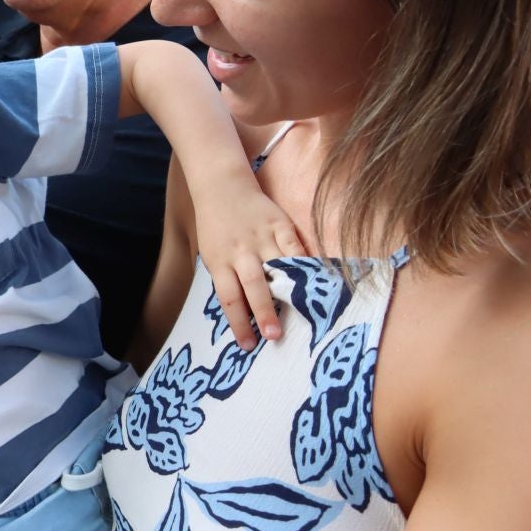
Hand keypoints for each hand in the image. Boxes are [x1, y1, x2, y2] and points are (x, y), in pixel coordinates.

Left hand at [190, 168, 304, 349]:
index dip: (238, 323)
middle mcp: (240, 251)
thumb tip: (248, 315)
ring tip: (303, 313)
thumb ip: (229, 281)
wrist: (221, 186)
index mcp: (219, 261)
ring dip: (290, 292)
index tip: (248, 345)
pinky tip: (317, 282)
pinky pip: (295, 247)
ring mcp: (261, 236)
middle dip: (264, 311)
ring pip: (279, 267)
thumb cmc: (216, 229)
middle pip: (253, 285)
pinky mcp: (280, 223)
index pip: (228, 298)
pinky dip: (306, 264)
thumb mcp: (213, 256)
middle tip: (275, 336)